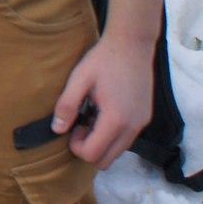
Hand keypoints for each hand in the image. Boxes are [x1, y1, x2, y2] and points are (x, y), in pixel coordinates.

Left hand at [50, 32, 151, 169]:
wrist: (133, 43)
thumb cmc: (104, 59)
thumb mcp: (79, 79)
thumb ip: (67, 105)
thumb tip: (57, 129)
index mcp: (115, 119)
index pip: (93, 155)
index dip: (77, 147)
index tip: (73, 127)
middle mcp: (133, 127)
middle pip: (107, 160)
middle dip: (89, 149)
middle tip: (82, 124)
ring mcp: (142, 123)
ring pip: (118, 152)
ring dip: (102, 143)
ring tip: (93, 117)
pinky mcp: (145, 117)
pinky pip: (127, 139)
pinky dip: (114, 135)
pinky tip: (105, 112)